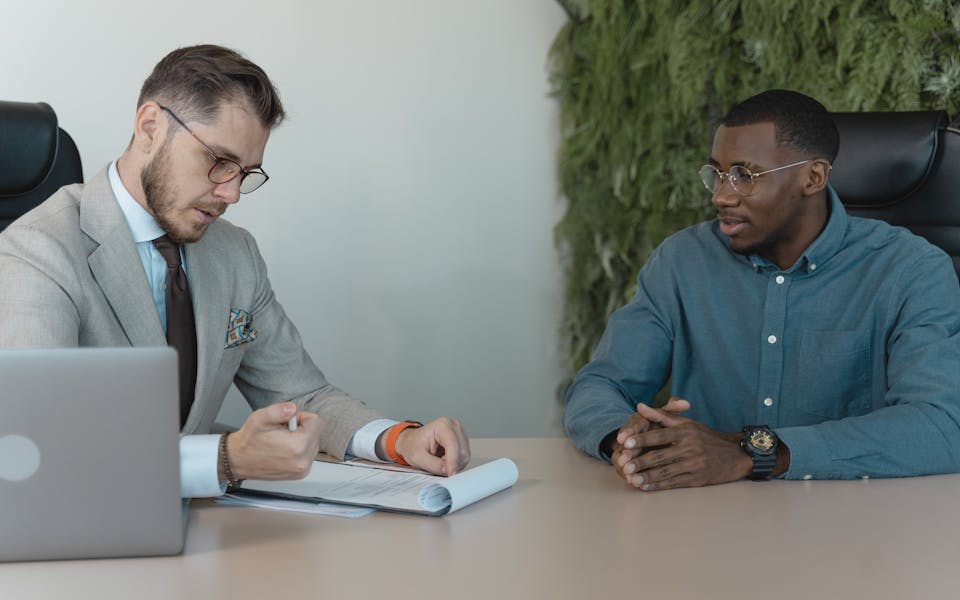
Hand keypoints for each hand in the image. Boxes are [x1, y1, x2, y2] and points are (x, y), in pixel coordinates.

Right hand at [222, 402, 324, 480]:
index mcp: (298, 445)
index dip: (302, 417)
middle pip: (316, 433)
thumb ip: (279, 410)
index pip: (317, 421)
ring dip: (302, 439)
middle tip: (283, 432)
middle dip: (302, 429)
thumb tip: (293, 408)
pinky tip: (284, 450)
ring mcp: (303, 469)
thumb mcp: (260, 418)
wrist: (239, 461)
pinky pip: (309, 455)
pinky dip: (300, 450)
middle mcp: (303, 460)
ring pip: (314, 443)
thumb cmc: (249, 441)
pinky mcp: (301, 474)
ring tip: (282, 442)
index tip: (288, 422)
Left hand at [394, 417, 469, 475]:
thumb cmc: (413, 445)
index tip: (450, 473)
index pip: (453, 444)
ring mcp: (460, 433)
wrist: (412, 442)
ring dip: (454, 465)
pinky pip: (464, 457)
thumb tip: (448, 470)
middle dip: (452, 464)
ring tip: (440, 462)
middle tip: (439, 468)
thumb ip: (433, 464)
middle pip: (462, 451)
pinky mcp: (462, 442)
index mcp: (442, 425)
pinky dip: (456, 464)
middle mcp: (454, 426)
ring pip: (465, 456)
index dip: (452, 461)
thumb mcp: (417, 457)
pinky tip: (445, 461)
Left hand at [620, 403, 750, 490]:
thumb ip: (662, 415)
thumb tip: (640, 406)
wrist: (735, 455)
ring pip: (666, 471)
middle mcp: (690, 448)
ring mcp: (694, 465)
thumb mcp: (687, 422)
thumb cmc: (706, 437)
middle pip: (660, 455)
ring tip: (630, 479)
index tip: (625, 442)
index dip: (641, 439)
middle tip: (623, 465)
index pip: (659, 435)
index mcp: (685, 432)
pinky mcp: (697, 480)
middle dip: (640, 461)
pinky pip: (674, 483)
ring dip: (646, 476)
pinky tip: (645, 486)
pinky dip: (658, 485)